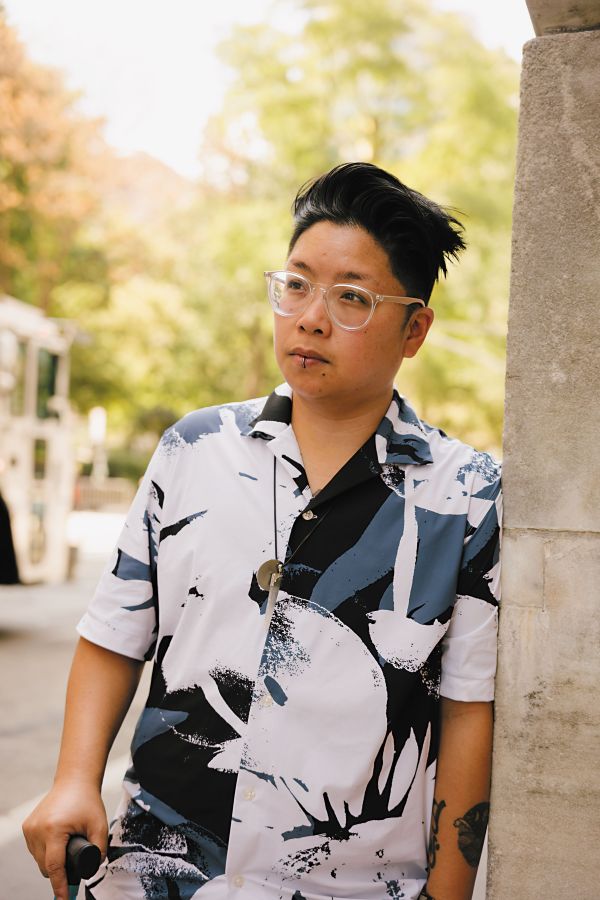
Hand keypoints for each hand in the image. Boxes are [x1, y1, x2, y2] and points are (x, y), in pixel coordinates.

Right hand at [22, 781, 107, 899]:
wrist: (74, 781)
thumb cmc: (88, 801)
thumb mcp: (100, 825)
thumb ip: (100, 849)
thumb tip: (93, 869)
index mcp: (54, 829)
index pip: (54, 867)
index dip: (60, 886)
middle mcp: (37, 830)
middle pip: (46, 867)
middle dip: (60, 870)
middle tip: (76, 859)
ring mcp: (30, 828)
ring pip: (39, 860)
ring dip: (51, 861)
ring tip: (67, 846)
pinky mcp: (27, 826)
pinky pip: (35, 850)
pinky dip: (45, 852)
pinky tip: (56, 844)